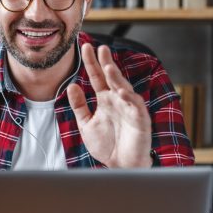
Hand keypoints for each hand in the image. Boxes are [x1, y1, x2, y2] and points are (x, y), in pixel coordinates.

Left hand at [67, 43, 151, 167]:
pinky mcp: (140, 119)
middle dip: (106, 63)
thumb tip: (72, 85)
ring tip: (108, 66)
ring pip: (124, 88)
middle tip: (101, 48)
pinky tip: (120, 91)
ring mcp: (129, 108)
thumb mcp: (87, 124)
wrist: (120, 166)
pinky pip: (135, 106)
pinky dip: (129, 98)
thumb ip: (79, 106)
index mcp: (105, 99)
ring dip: (117, 77)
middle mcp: (118, 100)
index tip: (85, 47)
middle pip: (112, 77)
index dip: (92, 63)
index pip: (97, 77)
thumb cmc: (107, 145)